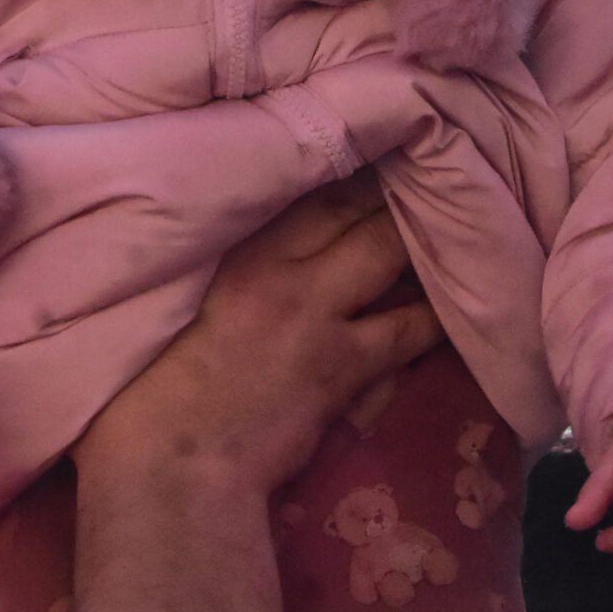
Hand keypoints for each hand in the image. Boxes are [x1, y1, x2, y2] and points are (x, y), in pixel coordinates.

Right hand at [80, 177, 441, 499]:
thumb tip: (216, 246)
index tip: (373, 142)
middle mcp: (279, 267)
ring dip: (426, 238)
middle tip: (434, 166)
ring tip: (462, 223)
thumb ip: (198, 269)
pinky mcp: (346, 364)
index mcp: (229, 249)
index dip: (344, 160)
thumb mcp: (161, 310)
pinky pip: (412, 328)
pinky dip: (439, 312)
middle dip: (396, 185)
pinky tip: (472, 299)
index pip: (302, 184)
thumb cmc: (140, 399)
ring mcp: (317, 313)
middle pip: (354, 207)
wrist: (171, 469)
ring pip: (390, 252)